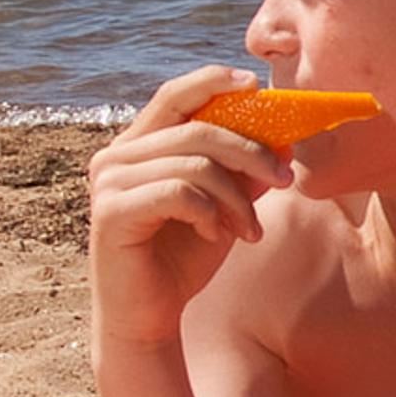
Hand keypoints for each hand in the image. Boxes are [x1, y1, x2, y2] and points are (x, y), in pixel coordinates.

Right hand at [88, 66, 293, 347]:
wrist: (151, 314)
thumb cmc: (185, 255)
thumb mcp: (226, 205)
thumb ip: (245, 171)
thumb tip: (284, 136)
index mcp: (140, 145)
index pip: (174, 96)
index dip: (213, 82)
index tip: (256, 85)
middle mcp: (117, 156)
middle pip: (199, 129)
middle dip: (252, 152)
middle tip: (285, 179)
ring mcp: (109, 183)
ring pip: (195, 164)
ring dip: (237, 198)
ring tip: (250, 227)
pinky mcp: (111, 212)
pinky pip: (179, 193)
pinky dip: (211, 213)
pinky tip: (218, 235)